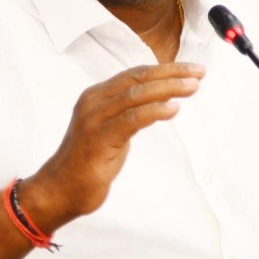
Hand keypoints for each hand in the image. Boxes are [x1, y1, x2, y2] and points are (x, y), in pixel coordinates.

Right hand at [22, 63, 202, 228]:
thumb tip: (160, 100)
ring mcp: (94, 119)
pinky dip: (154, 111)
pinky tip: (173, 108)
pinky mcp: (98, 138)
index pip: (135, 74)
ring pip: (136, 95)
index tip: (191, 69)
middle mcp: (93, 101)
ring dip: (167, 88)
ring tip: (192, 87)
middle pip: (137, 79)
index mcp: (96, 95)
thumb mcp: (112, 130)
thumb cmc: (88, 162)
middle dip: (171, 73)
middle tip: (198, 73)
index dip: (165, 69)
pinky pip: (131, 119)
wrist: (60, 190)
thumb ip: (129, 113)